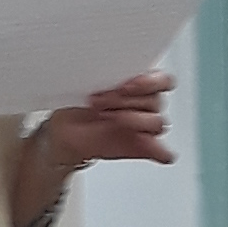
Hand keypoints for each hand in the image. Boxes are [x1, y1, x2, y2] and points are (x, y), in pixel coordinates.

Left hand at [34, 71, 175, 175]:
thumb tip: (109, 74)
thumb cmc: (76, 105)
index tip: (124, 86)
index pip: (161, 80)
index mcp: (138, 82)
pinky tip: (144, 144)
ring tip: (108, 118)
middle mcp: (145, 103)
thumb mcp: (84, 85)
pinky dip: (158, 150)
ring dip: (132, 121)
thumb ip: (103, 78)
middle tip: (101, 103)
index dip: (147, 82)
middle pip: (155, 101)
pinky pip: (162, 151)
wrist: (65, 132)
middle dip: (126, 101)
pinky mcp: (143, 147)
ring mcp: (145, 126)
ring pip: (156, 122)